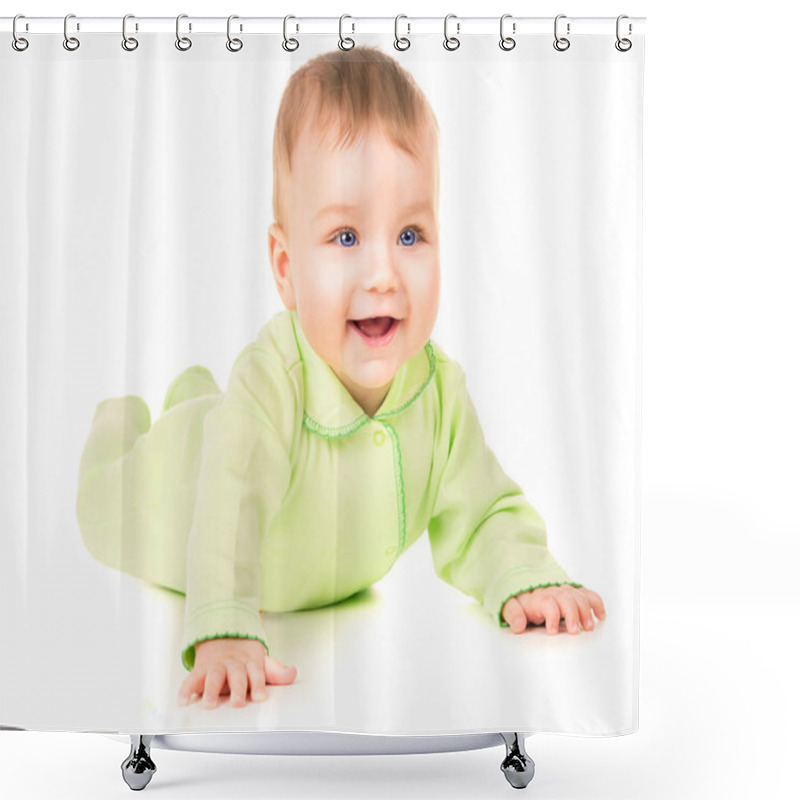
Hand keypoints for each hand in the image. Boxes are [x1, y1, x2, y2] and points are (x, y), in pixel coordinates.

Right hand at [177, 637, 296, 708]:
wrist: (223, 636)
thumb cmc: (244, 658)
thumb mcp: (262, 662)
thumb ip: (277, 672)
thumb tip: (293, 673)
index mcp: (249, 663)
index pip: (256, 672)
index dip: (258, 684)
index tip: (259, 697)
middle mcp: (233, 664)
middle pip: (236, 676)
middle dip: (236, 689)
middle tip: (237, 703)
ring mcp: (216, 667)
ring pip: (214, 677)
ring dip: (211, 690)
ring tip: (209, 704)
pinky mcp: (200, 671)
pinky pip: (191, 679)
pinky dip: (185, 690)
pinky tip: (183, 701)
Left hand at [502, 585, 605, 634]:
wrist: (526, 588)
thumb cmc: (521, 601)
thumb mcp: (510, 606)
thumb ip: (512, 614)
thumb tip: (518, 625)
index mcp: (537, 597)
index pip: (547, 602)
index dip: (552, 616)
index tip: (552, 631)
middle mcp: (554, 592)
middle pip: (566, 599)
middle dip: (573, 615)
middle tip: (575, 631)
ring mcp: (565, 591)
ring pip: (579, 596)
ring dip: (586, 611)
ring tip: (589, 627)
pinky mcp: (574, 593)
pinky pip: (588, 594)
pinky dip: (596, 603)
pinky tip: (600, 616)